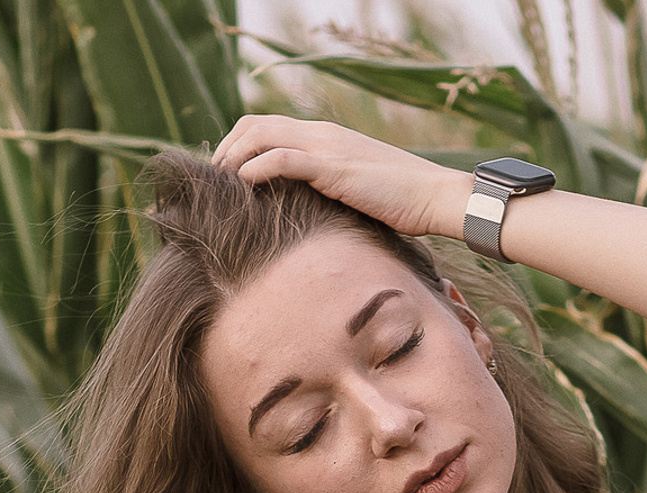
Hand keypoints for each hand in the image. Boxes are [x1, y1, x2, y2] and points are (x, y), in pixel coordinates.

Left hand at [211, 115, 465, 238]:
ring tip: (220, 183)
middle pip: (255, 123)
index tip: (225, 174)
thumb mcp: (357, 193)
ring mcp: (326, 147)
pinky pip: (282, 158)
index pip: (268, 125)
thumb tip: (306, 215)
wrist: (434, 196)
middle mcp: (321, 134)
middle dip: (226, 147)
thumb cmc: (403, 203)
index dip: (239, 144)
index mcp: (325, 137)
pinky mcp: (332, 167)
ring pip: (261, 134)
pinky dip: (256, 168)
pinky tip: (243, 186)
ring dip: (233, 156)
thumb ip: (329, 191)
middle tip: (212, 179)